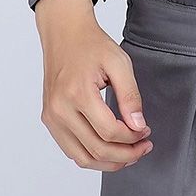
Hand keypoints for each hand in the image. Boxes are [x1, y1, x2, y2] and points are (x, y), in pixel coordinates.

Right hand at [36, 0, 152, 171]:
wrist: (65, 33)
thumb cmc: (91, 44)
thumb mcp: (119, 62)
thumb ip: (130, 95)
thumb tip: (138, 126)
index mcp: (77, 93)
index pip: (109, 132)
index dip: (132, 137)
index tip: (146, 131)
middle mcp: (60, 110)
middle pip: (96, 150)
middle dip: (125, 154)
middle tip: (143, 147)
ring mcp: (51, 117)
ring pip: (82, 158)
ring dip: (109, 162)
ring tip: (129, 153)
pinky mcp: (49, 120)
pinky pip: (71, 150)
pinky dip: (92, 156)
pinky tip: (110, 149)